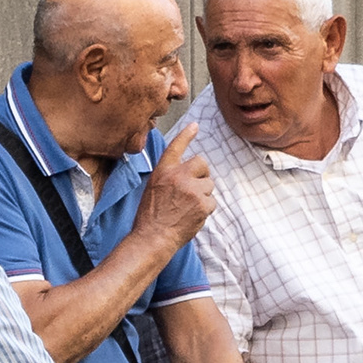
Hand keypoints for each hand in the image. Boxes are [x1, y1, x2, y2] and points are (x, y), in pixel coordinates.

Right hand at [138, 119, 218, 253]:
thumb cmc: (151, 215)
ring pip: (209, 185)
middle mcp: (178, 176)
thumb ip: (169, 176)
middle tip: (194, 188)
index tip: (195, 126)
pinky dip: (205, 209)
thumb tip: (188, 171)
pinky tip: (192, 216)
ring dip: (203, 194)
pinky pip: (212, 202)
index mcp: (163, 171)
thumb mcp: (154, 188)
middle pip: (202, 164)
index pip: (176, 147)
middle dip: (202, 174)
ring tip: (187, 207)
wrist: (153, 237)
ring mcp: (192, 189)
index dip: (186, 135)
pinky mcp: (202, 204)